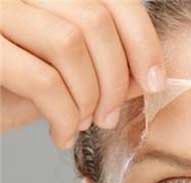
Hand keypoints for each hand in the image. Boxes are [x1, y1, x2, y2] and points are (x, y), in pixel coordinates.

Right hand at [0, 0, 163, 147]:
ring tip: (82, 123)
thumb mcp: (67, 73)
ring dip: (88, 98)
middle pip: (94, 20)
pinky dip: (64, 116)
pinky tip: (61, 134)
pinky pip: (41, 79)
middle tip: (109, 118)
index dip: (143, 43)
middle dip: (114, 81)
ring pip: (69, 45)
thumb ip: (106, 65)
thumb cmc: (16, 89)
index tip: (153, 83)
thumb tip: (152, 75)